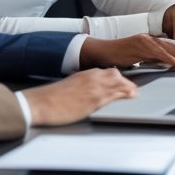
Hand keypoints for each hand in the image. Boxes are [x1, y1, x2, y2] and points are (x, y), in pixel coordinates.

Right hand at [23, 69, 137, 125]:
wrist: (41, 103)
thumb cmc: (51, 97)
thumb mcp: (70, 85)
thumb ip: (82, 85)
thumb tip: (88, 90)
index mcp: (85, 74)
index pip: (107, 72)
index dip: (117, 77)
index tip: (122, 82)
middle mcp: (92, 78)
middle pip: (116, 75)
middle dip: (125, 81)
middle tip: (131, 88)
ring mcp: (95, 88)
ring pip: (118, 83)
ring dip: (128, 88)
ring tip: (134, 93)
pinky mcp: (95, 100)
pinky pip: (115, 95)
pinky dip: (125, 94)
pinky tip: (131, 96)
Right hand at [79, 34, 174, 70]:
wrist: (102, 51)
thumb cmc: (117, 56)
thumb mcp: (137, 57)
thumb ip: (149, 58)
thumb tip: (161, 64)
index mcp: (148, 40)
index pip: (168, 46)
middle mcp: (149, 38)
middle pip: (171, 46)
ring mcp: (145, 40)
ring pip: (167, 50)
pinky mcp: (141, 46)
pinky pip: (160, 54)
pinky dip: (171, 60)